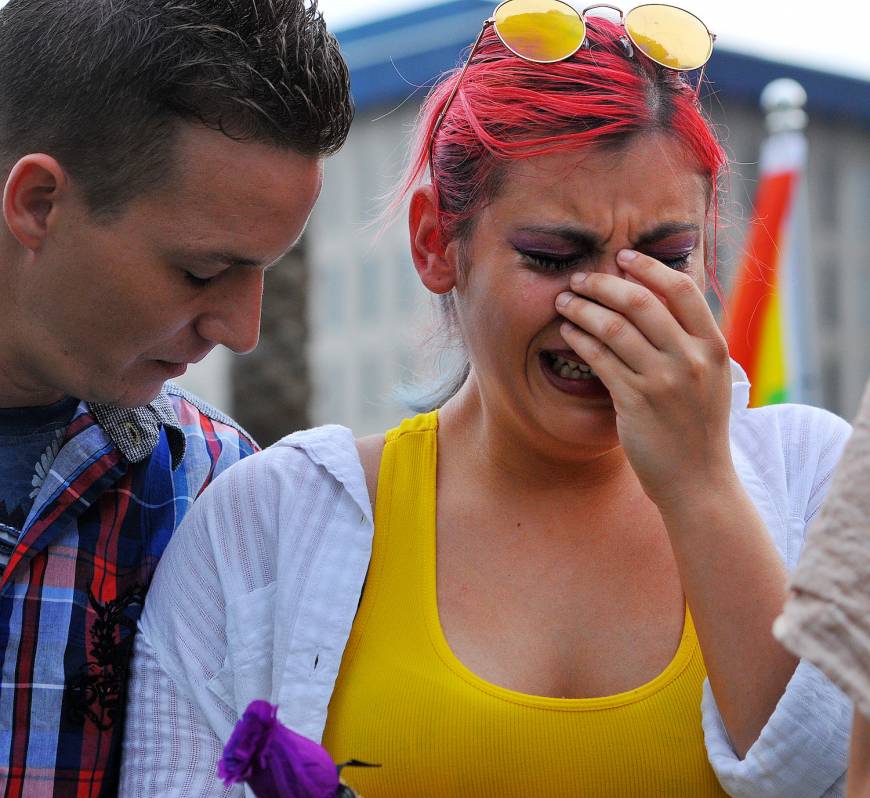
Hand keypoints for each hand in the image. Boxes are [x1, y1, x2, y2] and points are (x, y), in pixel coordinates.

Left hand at [555, 249, 734, 508]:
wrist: (698, 481)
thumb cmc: (697, 428)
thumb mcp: (708, 379)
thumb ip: (688, 342)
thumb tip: (656, 301)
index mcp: (713, 347)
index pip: (682, 290)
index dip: (650, 267)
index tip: (624, 257)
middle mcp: (691, 359)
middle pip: (642, 302)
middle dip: (604, 283)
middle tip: (581, 278)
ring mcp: (664, 381)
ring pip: (615, 328)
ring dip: (583, 308)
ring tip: (564, 302)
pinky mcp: (636, 402)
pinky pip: (601, 359)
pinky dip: (580, 339)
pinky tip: (568, 333)